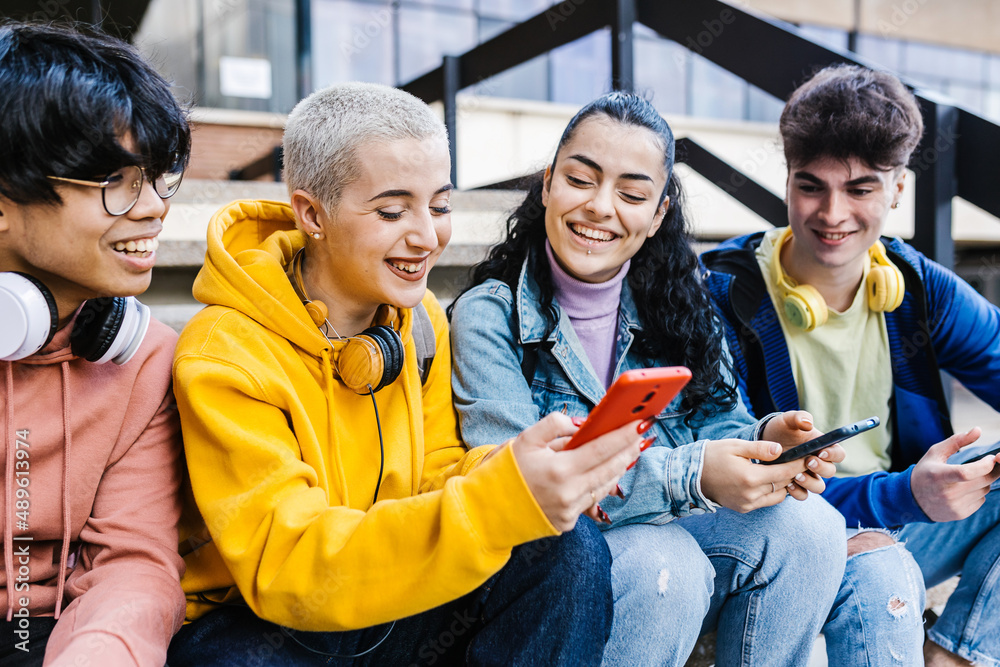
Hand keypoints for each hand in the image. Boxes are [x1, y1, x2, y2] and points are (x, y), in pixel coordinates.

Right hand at [510, 413, 642, 531]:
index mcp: (558, 469)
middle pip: (610, 469)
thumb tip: (581, 424)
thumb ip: (554, 425)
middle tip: (642, 435)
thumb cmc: (503, 472)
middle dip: (628, 451)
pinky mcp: (567, 524)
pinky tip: (606, 473)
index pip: (602, 449)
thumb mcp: (524, 439)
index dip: (624, 435)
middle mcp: (568, 494)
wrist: (484, 512)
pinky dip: (600, 485)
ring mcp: (569, 512)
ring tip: (629, 451)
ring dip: (619, 468)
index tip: (640, 423)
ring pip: (604, 487)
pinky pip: (590, 500)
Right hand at [701, 439, 823, 511]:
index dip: (798, 465)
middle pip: (783, 484)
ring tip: (784, 470)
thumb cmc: (712, 456)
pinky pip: (765, 501)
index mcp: (750, 477)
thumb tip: (780, 450)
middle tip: (800, 462)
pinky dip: (771, 491)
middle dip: (793, 473)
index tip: (807, 457)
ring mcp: (747, 504)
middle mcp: (751, 495)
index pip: (784, 473)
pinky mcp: (743, 508)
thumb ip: (759, 448)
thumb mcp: (735, 446)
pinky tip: (768, 479)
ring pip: (777, 496)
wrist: (689, 475)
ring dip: (783, 484)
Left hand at [762, 411, 844, 494]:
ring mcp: (808, 475)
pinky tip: (788, 485)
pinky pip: (803, 494)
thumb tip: (808, 424)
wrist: (762, 442)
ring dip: (810, 483)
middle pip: (830, 472)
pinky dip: (798, 492)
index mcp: (823, 447)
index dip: (834, 454)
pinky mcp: (796, 485)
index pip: (839, 454)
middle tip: (808, 462)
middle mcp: (818, 463)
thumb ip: (798, 417)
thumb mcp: (786, 420)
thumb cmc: (780, 429)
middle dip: (821, 468)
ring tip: (796, 476)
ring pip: (819, 486)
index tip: (821, 451)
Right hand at [911, 427, 999, 521]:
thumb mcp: (935, 453)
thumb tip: (978, 430)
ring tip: (969, 477)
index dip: (984, 465)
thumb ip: (957, 441)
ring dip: (983, 481)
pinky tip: (964, 489)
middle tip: (989, 463)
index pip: (966, 473)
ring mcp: (954, 505)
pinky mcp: (960, 514)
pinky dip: (978, 492)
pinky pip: (981, 500)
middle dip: (991, 470)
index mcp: (938, 476)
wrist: (912, 499)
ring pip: (985, 490)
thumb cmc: (926, 471)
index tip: (991, 458)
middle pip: (983, 481)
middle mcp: (946, 493)